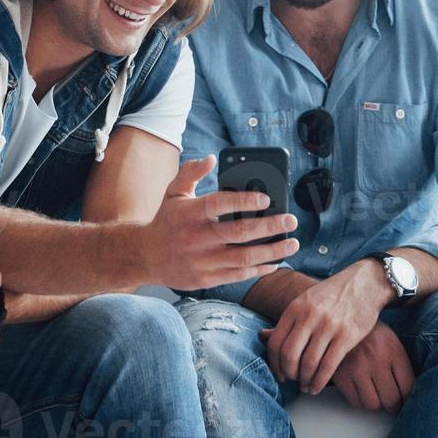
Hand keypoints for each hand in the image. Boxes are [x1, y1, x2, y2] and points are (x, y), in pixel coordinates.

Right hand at [139, 156, 299, 290]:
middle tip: (290, 220)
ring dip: (272, 251)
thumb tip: (211, 158)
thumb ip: (191, 173)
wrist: (145, 256)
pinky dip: (259, 269)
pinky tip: (275, 262)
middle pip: (239, 233)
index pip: (219, 204)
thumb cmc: (166, 220)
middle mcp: (196, 238)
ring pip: (243, 258)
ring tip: (292, 242)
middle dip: (269, 227)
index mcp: (189, 214)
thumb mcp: (173, 192)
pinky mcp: (206, 279)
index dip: (243, 201)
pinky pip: (238, 275)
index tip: (267, 198)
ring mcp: (201, 261)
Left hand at [258, 259, 390, 394]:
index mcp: (295, 307)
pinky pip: (328, 365)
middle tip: (293, 380)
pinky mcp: (347, 335)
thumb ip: (288, 320)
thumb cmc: (333, 294)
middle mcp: (309, 316)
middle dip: (289, 374)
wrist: (365, 282)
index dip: (275, 364)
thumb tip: (262, 336)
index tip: (279, 374)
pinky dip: (319, 381)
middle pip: (289, 355)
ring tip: (306, 386)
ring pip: (308, 363)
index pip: (275, 343)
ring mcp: (329, 325)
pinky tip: (317, 386)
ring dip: (305, 381)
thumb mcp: (306, 300)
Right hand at [327, 322, 414, 413]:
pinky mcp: (341, 375)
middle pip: (391, 399)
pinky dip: (360, 402)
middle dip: (393, 407)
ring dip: (376, 404)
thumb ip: (401, 365)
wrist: (342, 318)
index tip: (406, 402)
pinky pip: (355, 401)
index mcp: (392, 349)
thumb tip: (408, 395)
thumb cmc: (370, 334)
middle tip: (392, 406)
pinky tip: (362, 392)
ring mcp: (357, 367)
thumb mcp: (391, 341)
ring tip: (376, 396)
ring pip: (372, 404)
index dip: (408, 400)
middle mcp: (376, 359)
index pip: (407, 387)